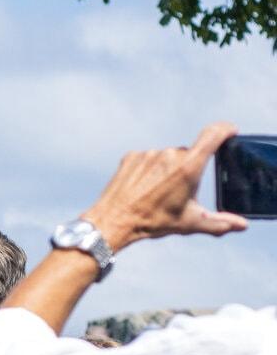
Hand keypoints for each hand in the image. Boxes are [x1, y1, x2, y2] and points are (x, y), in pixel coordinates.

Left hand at [82, 121, 248, 250]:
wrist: (113, 220)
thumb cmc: (153, 222)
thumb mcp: (190, 223)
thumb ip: (220, 223)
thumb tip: (242, 225)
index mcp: (188, 167)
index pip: (213, 135)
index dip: (225, 130)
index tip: (230, 131)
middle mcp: (170, 154)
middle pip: (189, 155)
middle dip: (189, 169)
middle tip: (179, 192)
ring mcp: (149, 153)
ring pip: (168, 157)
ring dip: (168, 170)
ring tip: (157, 193)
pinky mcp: (132, 155)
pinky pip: (149, 158)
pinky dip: (150, 170)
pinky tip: (143, 187)